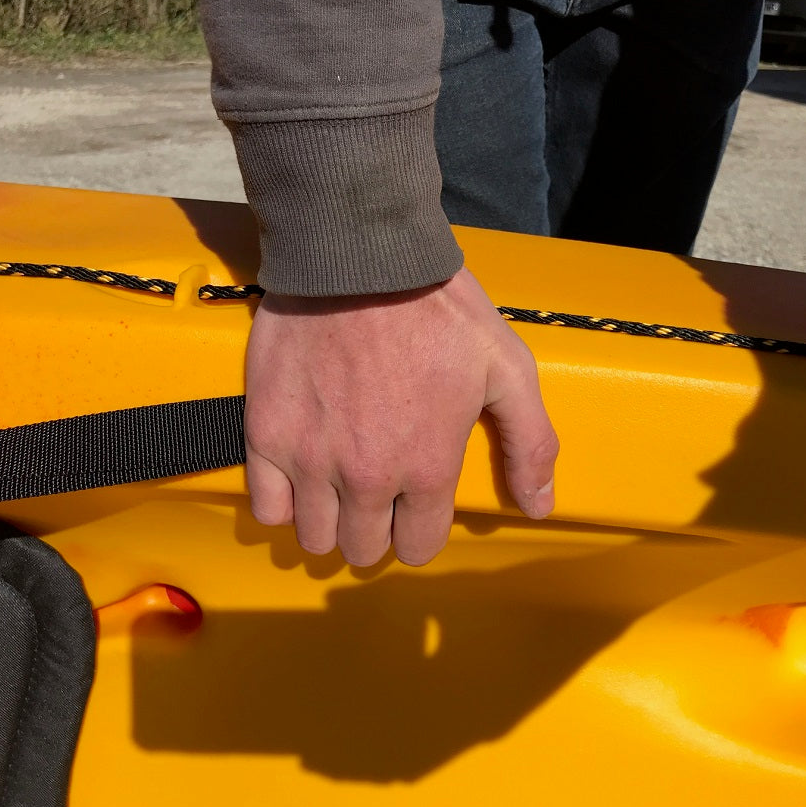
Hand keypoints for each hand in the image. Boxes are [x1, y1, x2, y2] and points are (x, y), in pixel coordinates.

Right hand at [243, 267, 558, 566]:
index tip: (415, 506)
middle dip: (375, 529)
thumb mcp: (506, 367)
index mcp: (426, 467)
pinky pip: (266, 507)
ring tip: (337, 488)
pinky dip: (282, 502)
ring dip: (329, 522)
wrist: (360, 257)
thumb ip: (530, 442)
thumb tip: (539, 506)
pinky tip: (300, 476)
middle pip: (363, 550)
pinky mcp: (266, 435)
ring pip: (314, 539)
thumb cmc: (438, 309)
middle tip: (377, 492)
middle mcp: (366, 477)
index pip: (418, 546)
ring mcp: (310, 460)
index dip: (419, 530)